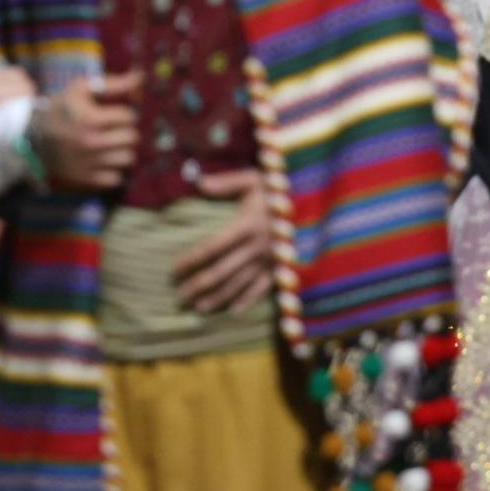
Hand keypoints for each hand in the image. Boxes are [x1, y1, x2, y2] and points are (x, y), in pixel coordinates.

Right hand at [30, 72, 139, 191]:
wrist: (31, 135)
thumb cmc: (61, 109)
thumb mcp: (82, 90)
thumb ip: (113, 84)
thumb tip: (141, 76)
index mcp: (91, 119)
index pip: (129, 117)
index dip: (122, 113)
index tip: (110, 115)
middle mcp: (91, 143)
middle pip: (132, 138)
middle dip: (124, 131)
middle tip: (111, 130)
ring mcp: (89, 163)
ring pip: (128, 158)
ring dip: (121, 151)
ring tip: (109, 145)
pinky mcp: (85, 179)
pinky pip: (115, 179)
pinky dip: (112, 170)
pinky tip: (102, 160)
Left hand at [171, 168, 274, 314]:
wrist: (315, 203)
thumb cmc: (280, 189)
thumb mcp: (254, 179)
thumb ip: (227, 182)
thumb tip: (199, 182)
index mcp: (246, 225)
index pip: (211, 247)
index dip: (191, 259)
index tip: (174, 270)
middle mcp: (256, 248)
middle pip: (220, 272)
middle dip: (198, 286)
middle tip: (179, 297)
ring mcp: (269, 261)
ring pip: (238, 285)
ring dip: (217, 298)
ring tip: (198, 308)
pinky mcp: (281, 268)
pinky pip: (262, 289)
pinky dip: (247, 301)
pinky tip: (232, 311)